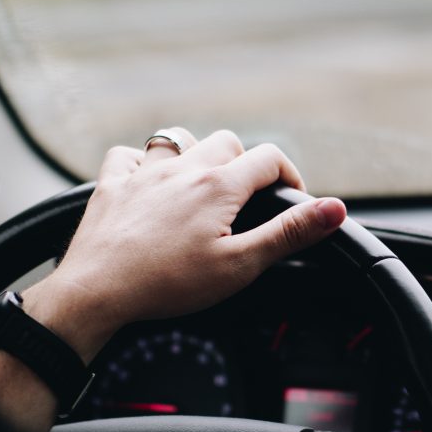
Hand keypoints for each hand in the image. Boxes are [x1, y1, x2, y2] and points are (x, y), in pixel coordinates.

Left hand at [22, 128, 346, 362]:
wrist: (97, 291)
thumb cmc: (167, 285)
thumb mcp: (239, 266)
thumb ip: (288, 234)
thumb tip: (335, 209)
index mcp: (218, 186)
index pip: (268, 158)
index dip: (289, 176)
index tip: (292, 199)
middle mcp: (182, 169)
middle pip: (227, 142)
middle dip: (244, 163)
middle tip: (248, 198)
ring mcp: (143, 174)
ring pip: (177, 140)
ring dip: (195, 154)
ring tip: (201, 184)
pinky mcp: (110, 186)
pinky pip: (127, 155)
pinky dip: (140, 162)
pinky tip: (146, 180)